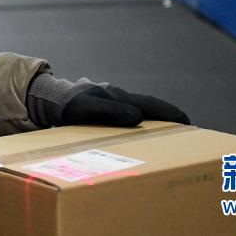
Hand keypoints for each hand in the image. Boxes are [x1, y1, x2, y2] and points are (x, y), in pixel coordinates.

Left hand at [27, 74, 189, 127]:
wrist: (47, 101)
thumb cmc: (67, 104)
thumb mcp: (86, 108)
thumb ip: (110, 111)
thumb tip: (138, 117)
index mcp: (118, 96)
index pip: (151, 104)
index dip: (171, 113)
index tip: (188, 122)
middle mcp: (118, 98)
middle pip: (148, 108)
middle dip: (167, 119)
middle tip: (186, 133)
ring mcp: (111, 104)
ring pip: (138, 113)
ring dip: (153, 124)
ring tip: (167, 139)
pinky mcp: (104, 111)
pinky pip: (126, 118)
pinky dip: (138, 126)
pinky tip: (138, 137)